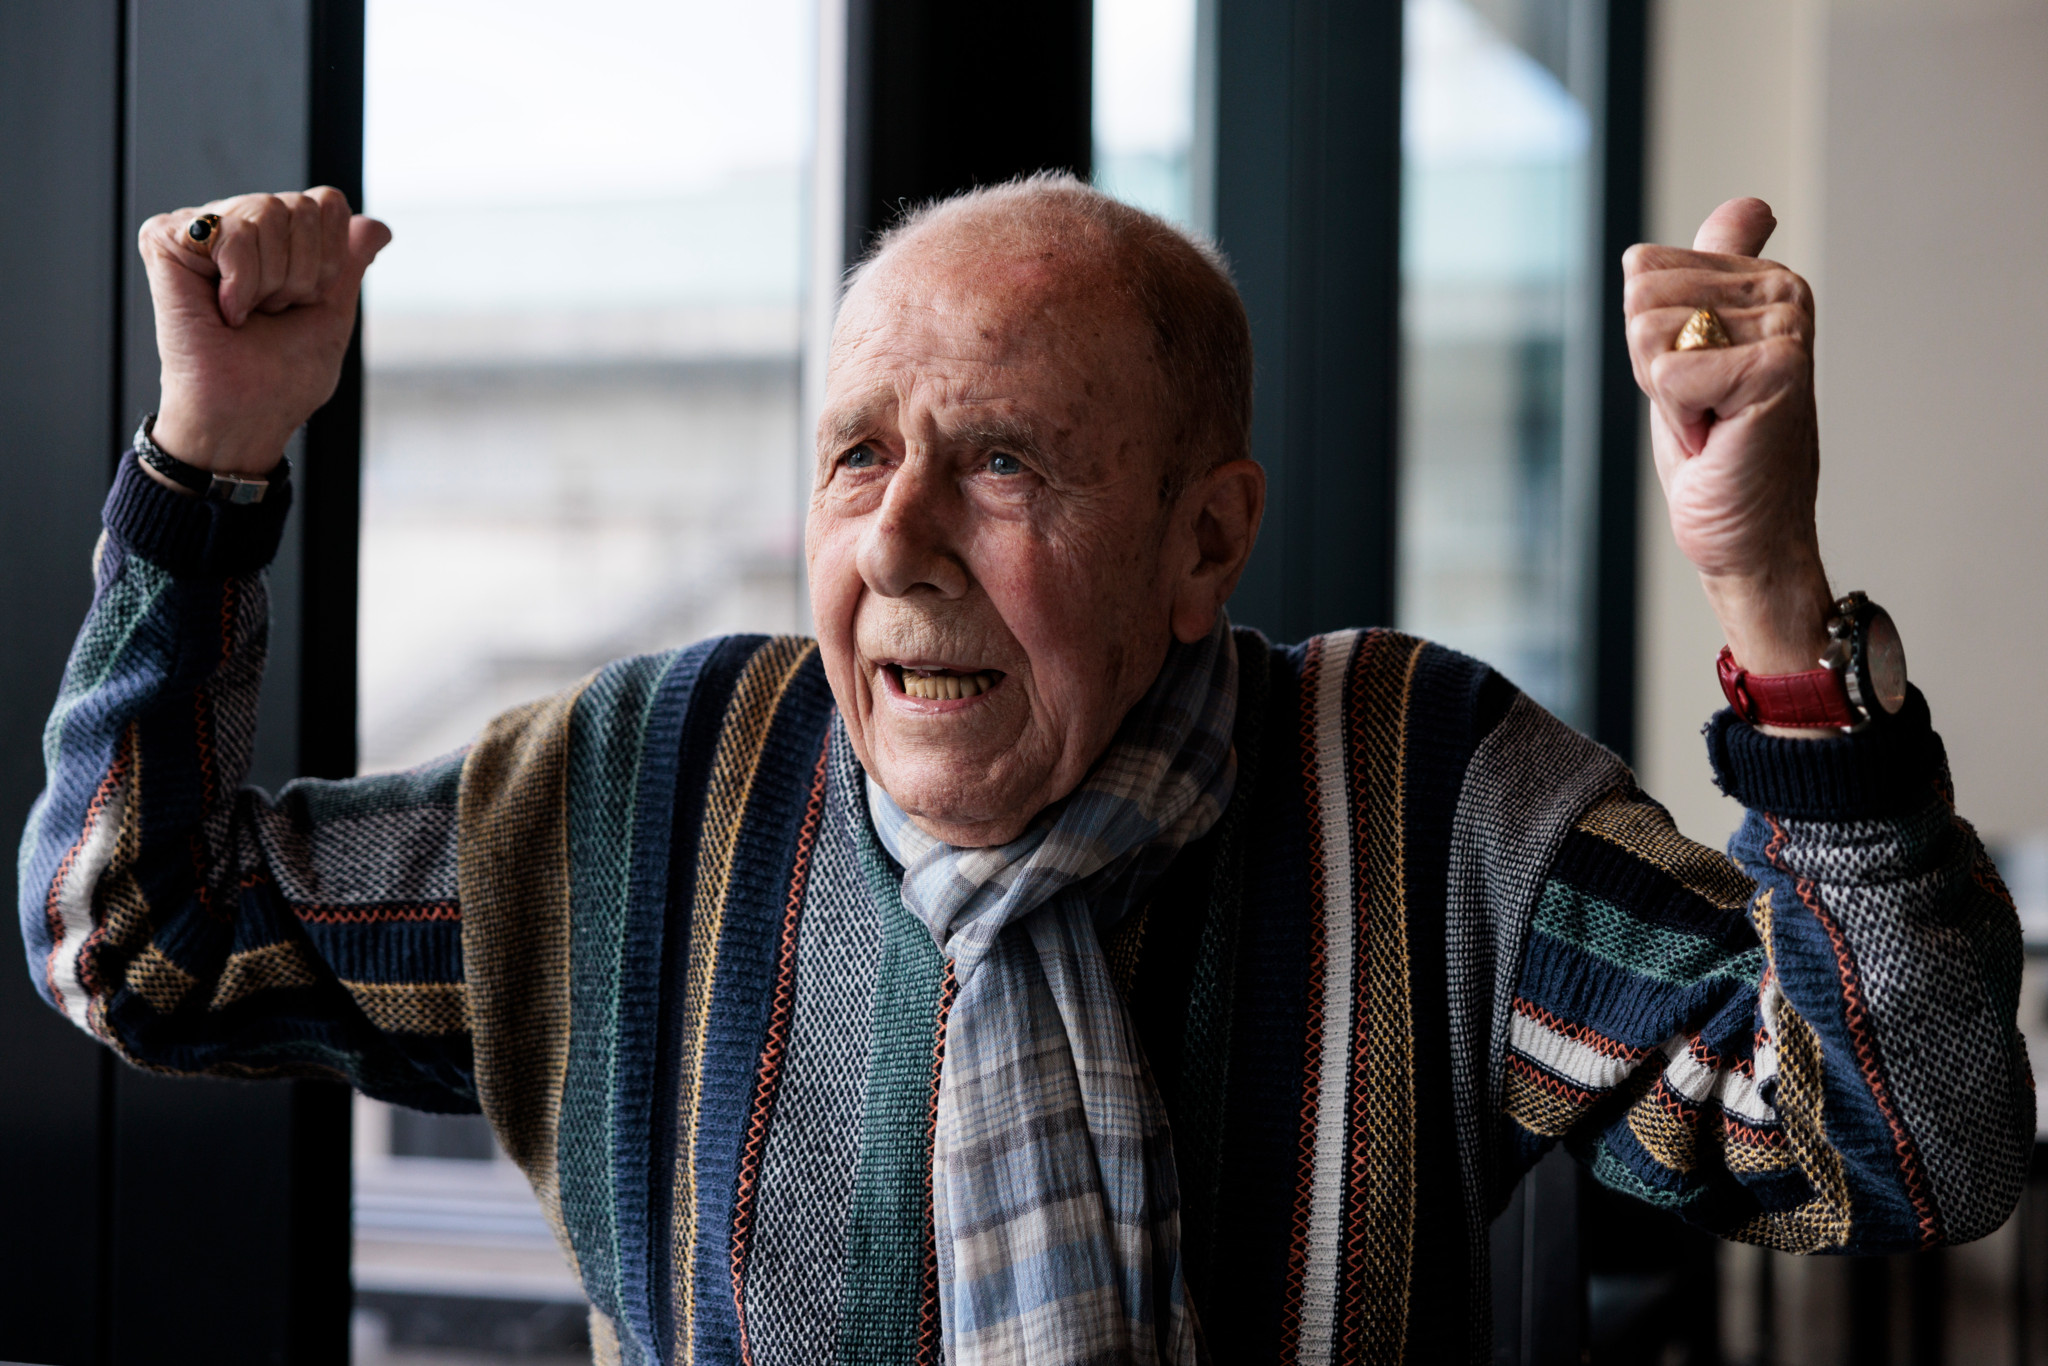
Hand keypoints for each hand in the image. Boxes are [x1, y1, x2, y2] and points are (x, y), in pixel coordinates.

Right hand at [140, 187, 390, 474]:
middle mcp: (238, 223)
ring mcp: (201, 228)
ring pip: (266, 213)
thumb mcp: (331, 311)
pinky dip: (242, 282)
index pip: (326, 202)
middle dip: (301, 273)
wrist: (244, 409)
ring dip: (271, 282)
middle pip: (300, 205)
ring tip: (246, 313)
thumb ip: (350, 261)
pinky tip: (225, 310)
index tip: (305, 301)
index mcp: (275, 238)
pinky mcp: (165, 237)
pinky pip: (230, 233)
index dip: (330, 257)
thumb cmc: (282, 374)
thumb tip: (377, 226)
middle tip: (271, 312)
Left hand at [1624, 197, 1831, 676]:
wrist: (1748, 533)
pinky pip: (1668, 376)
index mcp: (1762, 278)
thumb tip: (1750, 205)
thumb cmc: (1721, 451)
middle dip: (1653, 368)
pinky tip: (1720, 437)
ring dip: (1667, 397)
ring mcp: (1785, 328)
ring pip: (1648, 334)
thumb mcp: (1698, 351)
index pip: (1643, 269)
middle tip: (1703, 408)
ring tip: (1713, 421)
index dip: (1647, 342)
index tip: (1695, 380)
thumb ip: (1712, 275)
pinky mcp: (1776, 369)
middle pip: (1639, 298)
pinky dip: (1680, 420)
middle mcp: (1783, 290)